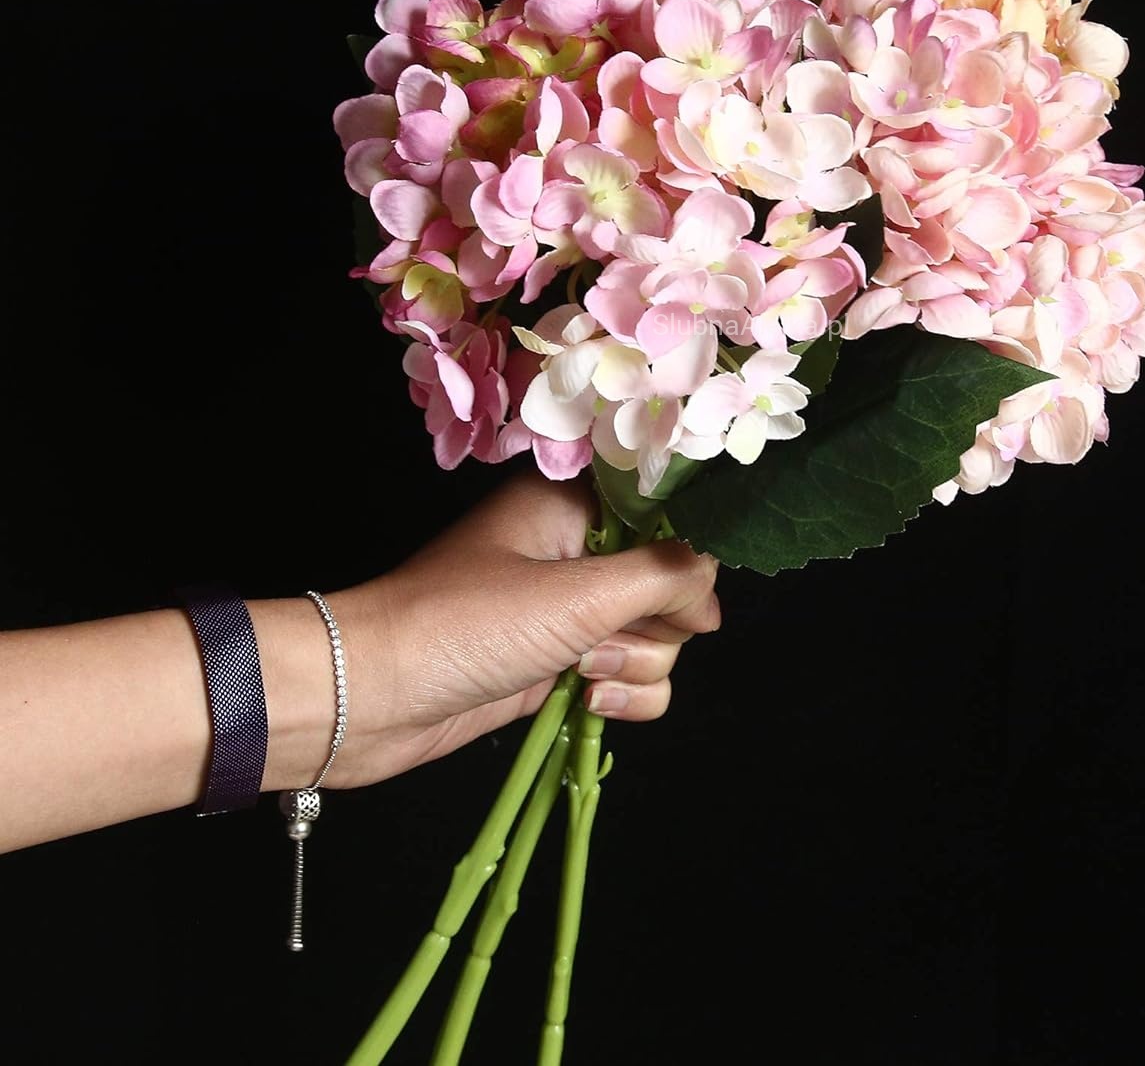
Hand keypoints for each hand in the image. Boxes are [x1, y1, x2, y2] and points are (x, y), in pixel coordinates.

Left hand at [267, 473, 721, 790]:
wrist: (372, 697)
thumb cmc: (464, 626)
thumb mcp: (577, 595)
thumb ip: (664, 578)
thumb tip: (713, 591)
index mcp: (574, 502)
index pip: (667, 510)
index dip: (688, 552)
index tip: (683, 590)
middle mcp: (578, 549)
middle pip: (672, 581)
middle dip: (655, 624)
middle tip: (602, 637)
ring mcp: (571, 610)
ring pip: (656, 636)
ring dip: (636, 666)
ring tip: (580, 673)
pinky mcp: (561, 663)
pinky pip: (630, 675)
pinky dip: (622, 695)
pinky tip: (587, 702)